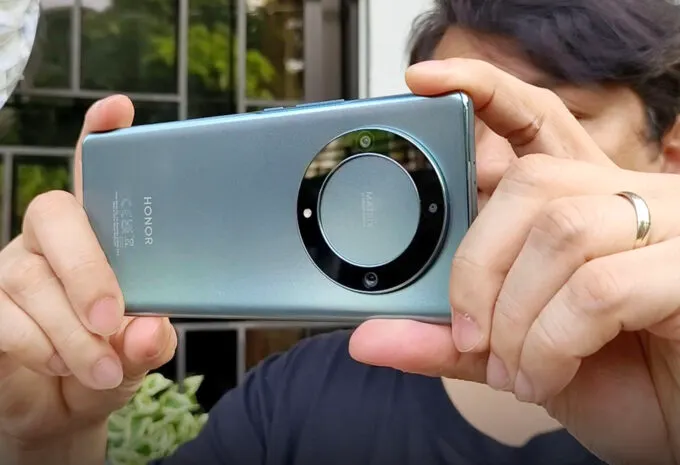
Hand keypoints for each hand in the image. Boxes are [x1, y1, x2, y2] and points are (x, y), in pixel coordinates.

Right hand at [0, 95, 175, 445]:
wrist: (63, 408)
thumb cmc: (110, 363)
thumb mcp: (140, 354)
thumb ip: (148, 342)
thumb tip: (149, 331)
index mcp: (102, 233)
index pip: (99, 173)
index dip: (102, 137)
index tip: (118, 110)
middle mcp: (53, 238)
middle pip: (57, 214)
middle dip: (89, 270)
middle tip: (112, 321)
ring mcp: (12, 266)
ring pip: (32, 277)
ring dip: (71, 332)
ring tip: (103, 368)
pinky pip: (1, 313)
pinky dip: (37, 345)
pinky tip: (59, 364)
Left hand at [349, 59, 679, 464]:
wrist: (672, 422)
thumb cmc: (607, 378)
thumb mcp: (510, 353)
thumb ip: (447, 338)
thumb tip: (367, 339)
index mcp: (579, 200)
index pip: (533, 119)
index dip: (483, 90)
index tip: (422, 81)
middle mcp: (625, 195)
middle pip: (530, 183)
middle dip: (477, 267)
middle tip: (470, 335)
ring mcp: (668, 224)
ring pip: (561, 231)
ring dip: (516, 317)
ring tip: (515, 369)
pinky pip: (599, 287)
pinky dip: (552, 343)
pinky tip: (548, 376)